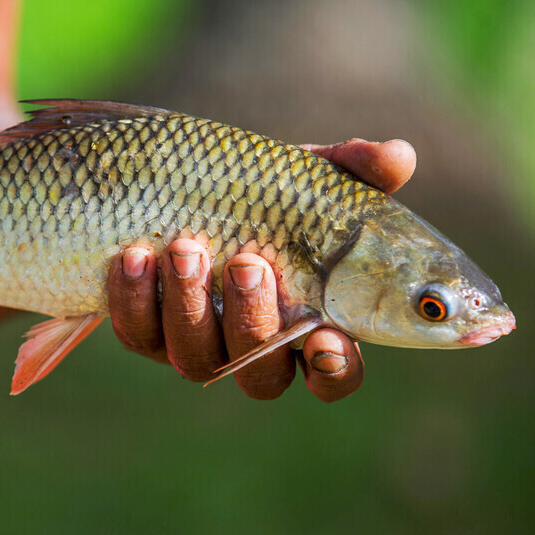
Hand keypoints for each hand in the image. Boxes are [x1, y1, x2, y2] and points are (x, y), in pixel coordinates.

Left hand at [107, 138, 416, 400]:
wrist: (169, 184)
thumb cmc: (257, 191)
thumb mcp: (304, 174)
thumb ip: (355, 169)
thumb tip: (400, 156)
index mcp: (308, 323)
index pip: (334, 375)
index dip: (335, 371)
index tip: (329, 340)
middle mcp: (253, 348)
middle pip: (262, 377)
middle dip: (254, 321)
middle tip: (248, 262)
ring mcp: (196, 344)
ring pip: (197, 360)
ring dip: (192, 305)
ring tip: (185, 246)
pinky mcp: (144, 332)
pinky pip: (138, 334)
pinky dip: (134, 298)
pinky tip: (134, 255)